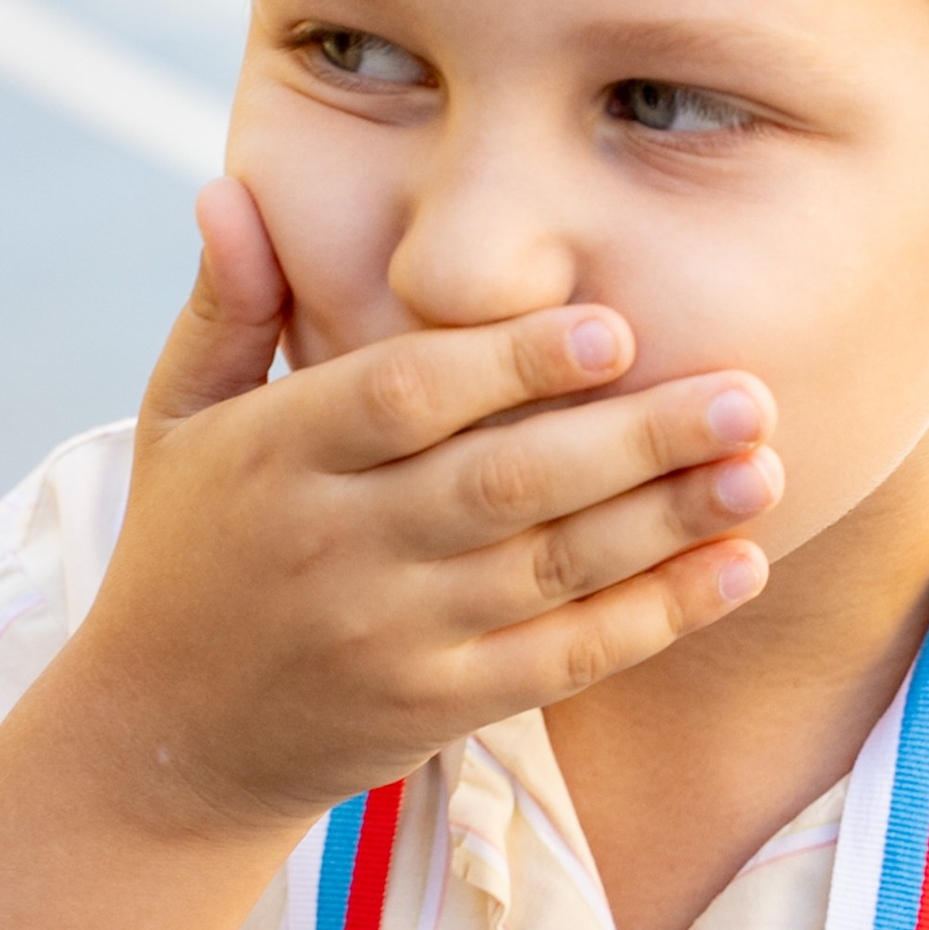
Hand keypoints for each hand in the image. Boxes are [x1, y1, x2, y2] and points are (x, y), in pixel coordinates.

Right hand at [63, 178, 782, 837]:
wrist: (165, 739)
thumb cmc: (189, 549)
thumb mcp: (177, 419)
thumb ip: (228, 305)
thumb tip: (228, 191)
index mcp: (279, 455)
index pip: (406, 397)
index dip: (512, 363)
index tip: (617, 330)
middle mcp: (338, 546)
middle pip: (502, 484)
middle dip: (634, 440)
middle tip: (747, 393)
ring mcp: (391, 636)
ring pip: (548, 570)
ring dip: (667, 522)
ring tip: (763, 469)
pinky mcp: (436, 707)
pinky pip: (561, 660)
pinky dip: (654, 617)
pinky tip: (738, 570)